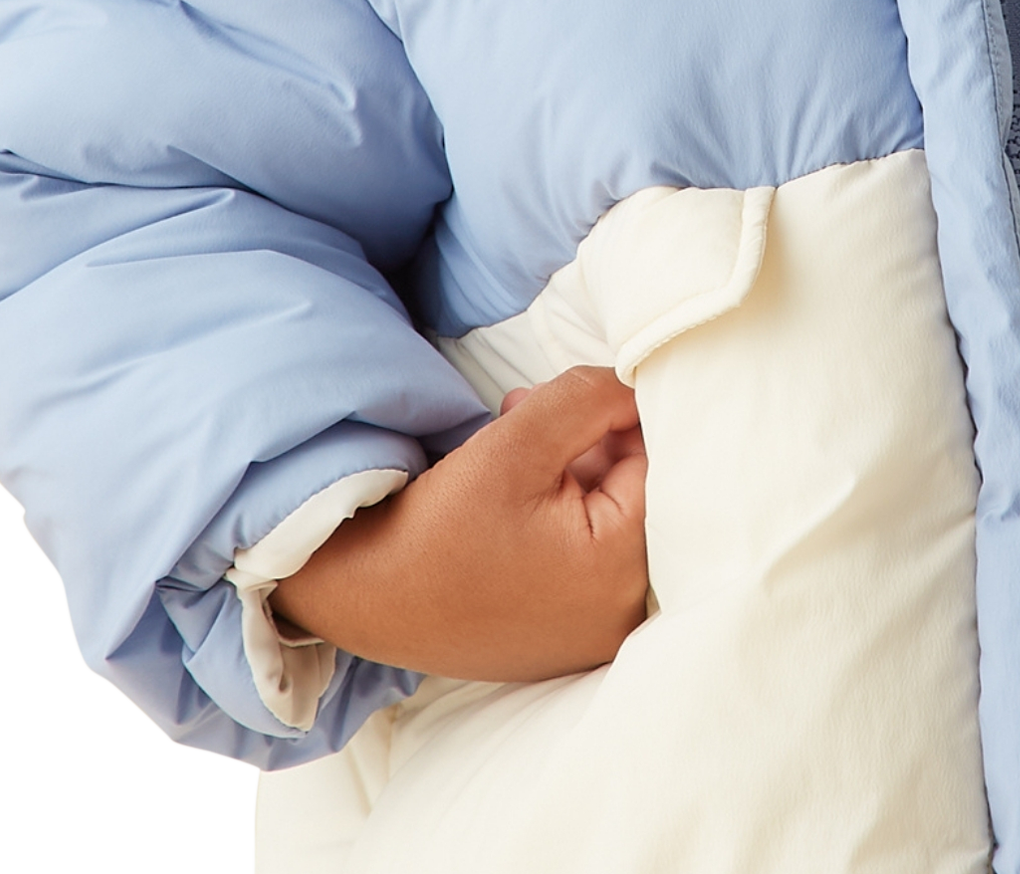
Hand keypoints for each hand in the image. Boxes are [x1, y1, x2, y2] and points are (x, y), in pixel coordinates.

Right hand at [272, 367, 647, 682]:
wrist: (360, 597)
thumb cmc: (437, 527)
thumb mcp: (518, 441)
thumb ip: (589, 399)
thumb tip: (635, 384)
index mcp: (622, 571)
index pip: (658, 465)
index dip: (622, 414)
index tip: (583, 392)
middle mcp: (621, 614)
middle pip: (636, 493)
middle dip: (592, 438)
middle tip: (533, 407)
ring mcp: (592, 632)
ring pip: (608, 519)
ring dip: (572, 467)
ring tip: (513, 434)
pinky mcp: (562, 635)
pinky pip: (584, 556)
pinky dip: (560, 512)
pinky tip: (514, 487)